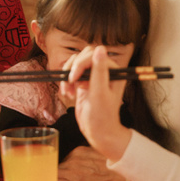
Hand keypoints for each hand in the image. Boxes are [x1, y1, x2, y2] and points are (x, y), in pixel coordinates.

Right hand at [58, 146, 124, 180]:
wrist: (120, 170)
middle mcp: (71, 170)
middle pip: (53, 171)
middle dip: (55, 175)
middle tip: (60, 178)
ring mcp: (74, 158)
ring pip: (61, 163)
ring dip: (64, 167)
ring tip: (75, 171)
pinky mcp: (78, 150)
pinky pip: (69, 156)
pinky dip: (72, 160)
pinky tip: (81, 163)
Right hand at [63, 46, 130, 162]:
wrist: (97, 131)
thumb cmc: (102, 115)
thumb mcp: (100, 93)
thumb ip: (99, 71)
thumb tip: (100, 49)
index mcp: (113, 71)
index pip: (93, 55)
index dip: (81, 63)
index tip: (74, 78)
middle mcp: (104, 71)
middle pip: (83, 56)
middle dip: (73, 69)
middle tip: (70, 83)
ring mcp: (92, 77)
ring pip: (75, 64)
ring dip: (68, 76)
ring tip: (68, 91)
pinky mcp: (83, 83)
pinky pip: (71, 74)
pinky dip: (66, 83)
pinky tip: (68, 94)